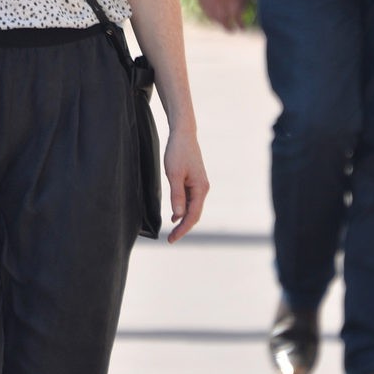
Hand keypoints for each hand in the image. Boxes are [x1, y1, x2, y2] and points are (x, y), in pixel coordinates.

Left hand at [164, 128, 208, 243]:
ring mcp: (200, 185)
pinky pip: (190, 200)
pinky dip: (183, 209)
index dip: (183, 229)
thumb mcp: (173, 175)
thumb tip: (179, 216)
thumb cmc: (177, 152)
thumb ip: (177, 196)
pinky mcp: (194, 181)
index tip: (172, 239)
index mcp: (201, 188)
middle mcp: (203, 188)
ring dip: (183, 220)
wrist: (183, 134)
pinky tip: (175, 216)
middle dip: (183, 228)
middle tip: (170, 239)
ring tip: (172, 231)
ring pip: (193, 208)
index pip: (193, 216)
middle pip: (195, 214)